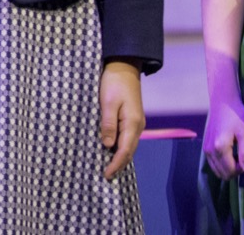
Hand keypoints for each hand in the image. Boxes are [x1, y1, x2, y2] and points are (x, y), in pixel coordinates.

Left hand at [98, 60, 145, 179]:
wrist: (124, 67)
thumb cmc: (114, 83)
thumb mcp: (107, 102)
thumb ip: (108, 124)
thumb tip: (108, 145)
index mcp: (133, 123)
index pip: (125, 150)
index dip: (116, 163)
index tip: (107, 174)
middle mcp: (137, 126)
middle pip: (129, 151)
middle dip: (119, 164)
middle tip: (106, 176)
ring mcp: (135, 122)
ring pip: (128, 145)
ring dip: (120, 157)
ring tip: (108, 167)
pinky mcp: (131, 119)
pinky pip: (126, 138)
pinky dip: (120, 147)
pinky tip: (111, 150)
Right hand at [202, 89, 243, 180]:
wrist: (222, 102)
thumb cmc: (236, 116)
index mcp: (220, 147)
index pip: (230, 171)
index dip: (241, 170)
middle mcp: (209, 151)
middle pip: (223, 174)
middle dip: (235, 171)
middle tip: (243, 158)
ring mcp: (205, 149)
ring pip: (217, 170)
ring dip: (228, 168)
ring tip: (237, 156)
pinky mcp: (205, 147)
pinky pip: (213, 164)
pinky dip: (222, 164)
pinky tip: (230, 154)